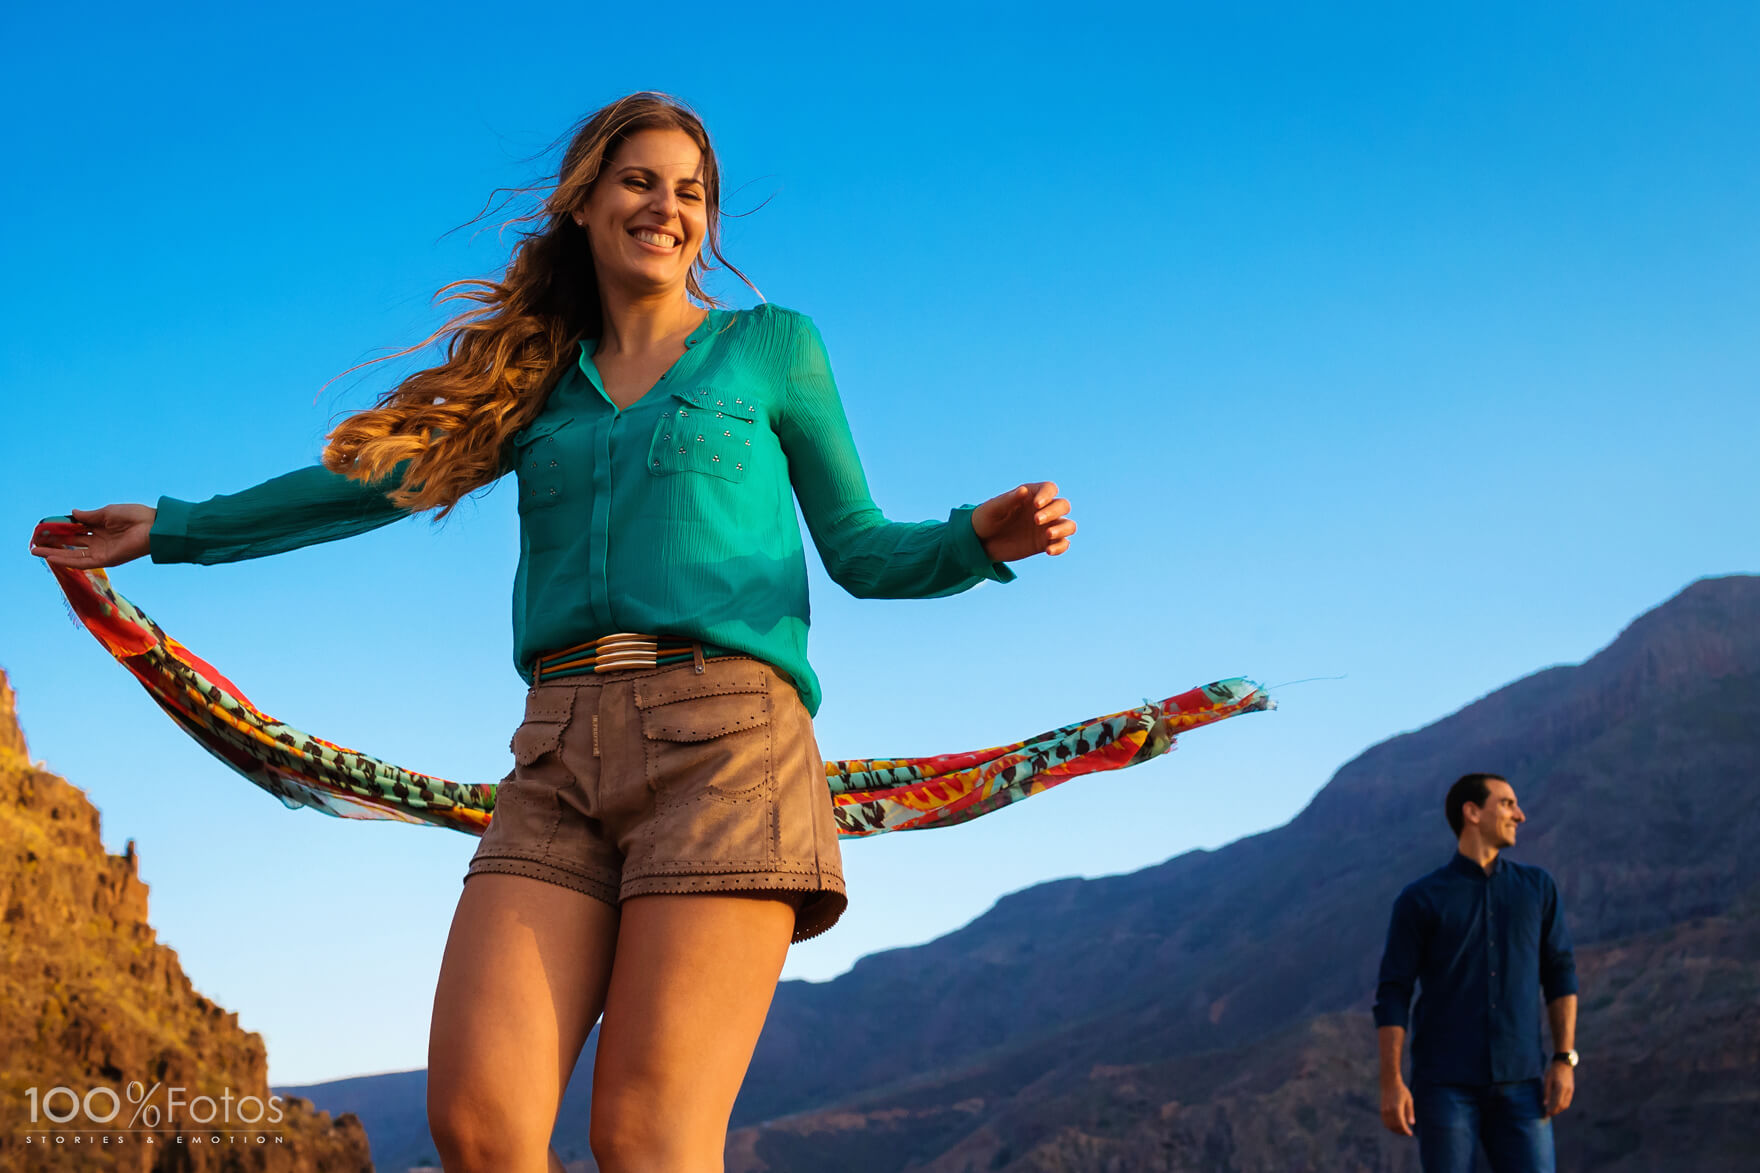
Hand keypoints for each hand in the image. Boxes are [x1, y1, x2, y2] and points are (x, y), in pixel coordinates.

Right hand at [29, 505, 156, 569]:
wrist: (153, 526)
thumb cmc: (135, 516)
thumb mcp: (107, 513)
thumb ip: (89, 516)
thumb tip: (73, 513)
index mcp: (100, 527)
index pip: (75, 530)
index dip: (59, 530)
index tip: (43, 529)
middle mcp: (99, 541)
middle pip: (71, 543)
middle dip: (53, 543)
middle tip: (34, 543)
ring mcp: (102, 551)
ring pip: (73, 554)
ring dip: (54, 553)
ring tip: (36, 551)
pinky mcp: (106, 559)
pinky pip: (83, 561)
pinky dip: (67, 559)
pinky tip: (52, 557)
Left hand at [971, 482, 1074, 562]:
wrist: (981, 542)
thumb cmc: (985, 519)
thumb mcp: (993, 509)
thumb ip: (1009, 500)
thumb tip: (1023, 490)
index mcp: (1031, 495)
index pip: (1050, 489)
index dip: (1047, 495)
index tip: (1036, 505)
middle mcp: (1043, 509)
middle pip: (1063, 505)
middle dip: (1054, 512)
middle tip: (1036, 521)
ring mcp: (1045, 527)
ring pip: (1068, 525)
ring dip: (1063, 529)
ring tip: (1048, 535)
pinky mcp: (1044, 543)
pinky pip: (1062, 544)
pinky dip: (1060, 547)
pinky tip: (1048, 551)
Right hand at [1380, 1078, 1414, 1136]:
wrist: (1389, 1083)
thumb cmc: (1401, 1091)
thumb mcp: (1409, 1100)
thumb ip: (1410, 1112)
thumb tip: (1412, 1124)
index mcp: (1397, 1108)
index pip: (1401, 1124)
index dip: (1406, 1131)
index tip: (1410, 1134)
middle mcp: (1389, 1110)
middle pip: (1395, 1126)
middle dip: (1401, 1132)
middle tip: (1407, 1133)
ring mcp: (1384, 1110)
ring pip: (1389, 1125)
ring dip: (1395, 1130)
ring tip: (1402, 1131)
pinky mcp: (1382, 1110)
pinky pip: (1385, 1122)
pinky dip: (1390, 1126)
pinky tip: (1395, 1126)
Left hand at [1544, 1060, 1573, 1116]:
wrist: (1564, 1062)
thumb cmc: (1553, 1070)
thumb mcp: (1547, 1080)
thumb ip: (1547, 1093)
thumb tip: (1545, 1104)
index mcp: (1561, 1088)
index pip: (1557, 1104)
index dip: (1552, 1111)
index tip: (1546, 1115)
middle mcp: (1568, 1091)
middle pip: (1563, 1106)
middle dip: (1555, 1111)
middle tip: (1548, 1114)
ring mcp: (1571, 1090)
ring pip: (1566, 1104)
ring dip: (1559, 1109)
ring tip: (1551, 1110)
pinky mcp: (1572, 1089)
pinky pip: (1568, 1100)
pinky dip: (1563, 1104)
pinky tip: (1557, 1104)